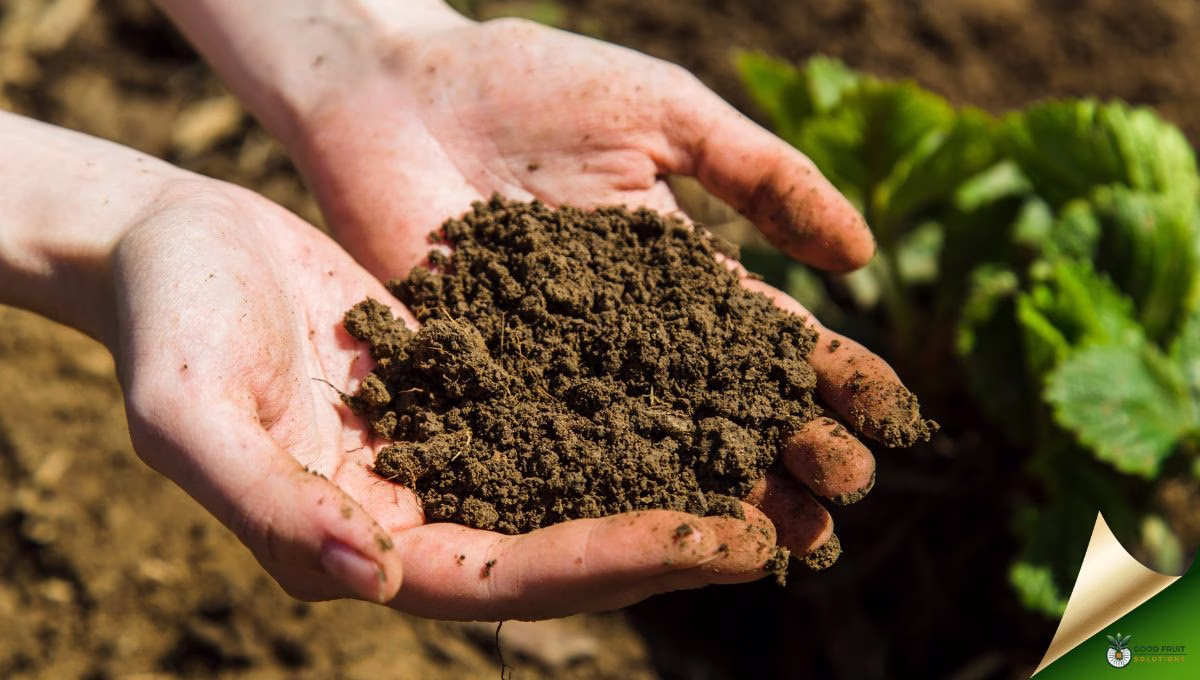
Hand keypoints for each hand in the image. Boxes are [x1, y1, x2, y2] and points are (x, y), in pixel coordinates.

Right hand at [101, 161, 783, 620]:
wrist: (177, 244)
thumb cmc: (168, 324)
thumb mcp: (188, 413)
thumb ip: (267, 503)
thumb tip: (370, 576)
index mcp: (366, 543)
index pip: (510, 578)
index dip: (618, 564)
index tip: (728, 540)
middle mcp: (423, 513)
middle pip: (569, 547)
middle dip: (681, 537)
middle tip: (794, 519)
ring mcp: (451, 454)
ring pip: (582, 482)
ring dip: (679, 479)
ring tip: (781, 464)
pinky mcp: (471, 391)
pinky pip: (567, 409)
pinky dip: (637, 408)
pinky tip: (708, 388)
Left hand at [286, 16, 923, 542]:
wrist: (399, 86)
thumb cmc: (535, 84)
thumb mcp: (666, 116)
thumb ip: (761, 175)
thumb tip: (863, 257)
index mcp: (675, 275)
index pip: (767, 339)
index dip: (829, 383)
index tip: (889, 425)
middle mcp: (625, 337)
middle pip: (718, 408)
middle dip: (786, 454)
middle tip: (844, 505)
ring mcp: (555, 366)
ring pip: (649, 442)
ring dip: (714, 491)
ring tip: (781, 540)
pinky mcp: (481, 382)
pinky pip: (548, 443)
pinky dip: (600, 488)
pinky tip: (650, 529)